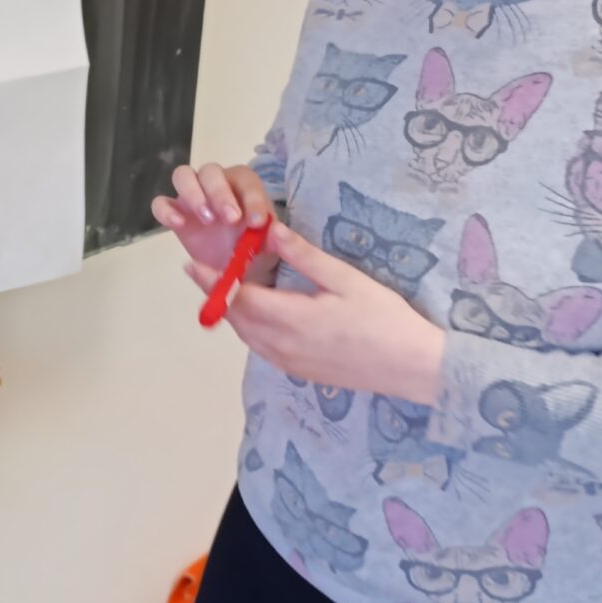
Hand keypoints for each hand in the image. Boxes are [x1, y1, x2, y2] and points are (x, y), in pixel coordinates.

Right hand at [150, 163, 274, 278]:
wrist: (234, 269)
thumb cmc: (253, 249)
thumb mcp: (268, 246)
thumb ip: (272, 237)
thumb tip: (273, 230)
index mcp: (242, 185)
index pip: (246, 180)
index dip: (252, 198)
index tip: (257, 223)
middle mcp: (215, 184)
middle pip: (211, 171)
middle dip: (220, 193)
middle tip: (231, 219)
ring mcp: (191, 196)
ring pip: (183, 175)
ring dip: (194, 194)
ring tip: (207, 219)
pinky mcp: (174, 212)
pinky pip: (160, 202)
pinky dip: (166, 210)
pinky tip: (178, 224)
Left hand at [184, 221, 446, 404]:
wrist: (411, 367)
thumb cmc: (383, 318)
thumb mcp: (346, 279)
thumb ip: (304, 256)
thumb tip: (272, 230)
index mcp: (291, 319)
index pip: (238, 298)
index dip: (212, 281)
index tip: (191, 264)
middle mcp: (282, 346)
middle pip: (236, 319)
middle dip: (217, 295)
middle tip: (202, 271)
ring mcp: (290, 363)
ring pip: (247, 336)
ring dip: (233, 313)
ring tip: (223, 288)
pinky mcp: (299, 372)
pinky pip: (262, 348)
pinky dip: (250, 329)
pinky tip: (256, 314)